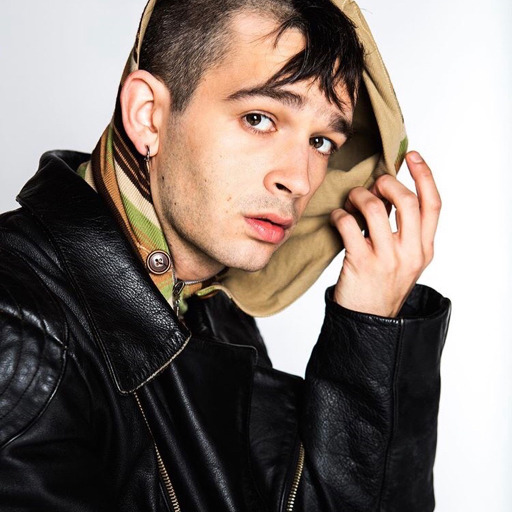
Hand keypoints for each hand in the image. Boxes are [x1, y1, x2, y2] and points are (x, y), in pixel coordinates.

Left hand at [331, 151, 440, 316]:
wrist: (369, 323)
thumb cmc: (382, 286)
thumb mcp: (404, 260)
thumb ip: (403, 230)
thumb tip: (388, 191)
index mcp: (425, 249)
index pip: (433, 205)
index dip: (424, 176)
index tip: (411, 156)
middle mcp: (411, 253)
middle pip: (407, 201)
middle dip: (387, 183)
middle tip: (373, 184)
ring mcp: (387, 259)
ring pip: (375, 208)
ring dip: (359, 196)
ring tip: (351, 202)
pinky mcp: (362, 263)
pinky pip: (349, 225)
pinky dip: (340, 215)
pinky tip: (337, 218)